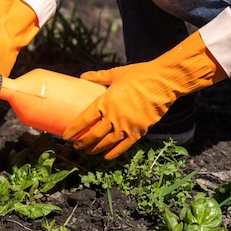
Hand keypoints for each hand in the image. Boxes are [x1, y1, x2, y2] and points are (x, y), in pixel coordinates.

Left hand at [63, 31, 226, 159]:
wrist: (165, 81)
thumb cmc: (140, 75)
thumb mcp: (116, 73)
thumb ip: (99, 77)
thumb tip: (83, 76)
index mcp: (105, 101)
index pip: (84, 119)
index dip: (73, 129)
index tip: (65, 136)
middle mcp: (114, 116)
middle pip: (93, 135)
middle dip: (82, 143)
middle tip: (75, 146)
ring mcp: (126, 125)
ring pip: (106, 143)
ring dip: (94, 149)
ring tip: (87, 152)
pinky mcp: (139, 131)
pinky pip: (123, 146)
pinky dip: (113, 153)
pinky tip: (106, 157)